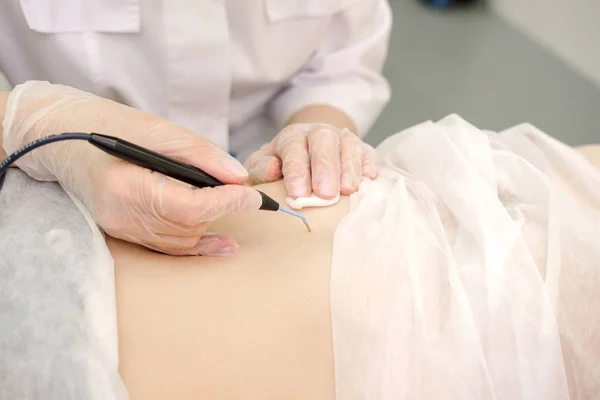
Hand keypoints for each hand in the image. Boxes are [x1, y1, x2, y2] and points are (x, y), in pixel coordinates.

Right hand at [2, 81, 260, 255]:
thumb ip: (199, 154)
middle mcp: (122, 214)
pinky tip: (221, 242)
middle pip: (187, 225)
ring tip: (235, 207)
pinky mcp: (125, 231)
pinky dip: (196, 244)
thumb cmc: (109, 126)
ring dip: (211, 224)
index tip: (252, 197)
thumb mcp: (157, 129)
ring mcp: (122, 228)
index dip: (225, 203)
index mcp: (126, 185)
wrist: (63, 139)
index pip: (187, 206)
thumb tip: (238, 177)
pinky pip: (167, 247)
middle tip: (250, 198)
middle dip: (223, 210)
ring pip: (181, 239)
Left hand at [244, 123, 379, 198]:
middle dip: (325, 169)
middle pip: (324, 142)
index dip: (297, 171)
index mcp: (292, 137)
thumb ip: (261, 168)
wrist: (309, 150)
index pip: (294, 149)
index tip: (298, 193)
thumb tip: (272, 169)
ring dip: (349, 168)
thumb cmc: (283, 166)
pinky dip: (369, 166)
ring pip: (349, 146)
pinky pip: (369, 154)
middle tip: (325, 194)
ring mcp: (343, 140)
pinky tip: (366, 181)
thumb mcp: (262, 166)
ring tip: (348, 190)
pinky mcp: (363, 150)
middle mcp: (319, 133)